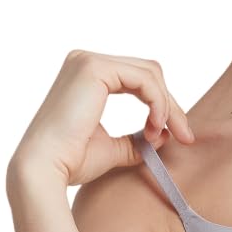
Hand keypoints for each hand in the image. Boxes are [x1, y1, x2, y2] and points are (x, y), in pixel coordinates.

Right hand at [7, 47, 196, 191]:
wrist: (45, 170)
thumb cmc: (71, 162)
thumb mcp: (112, 148)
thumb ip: (137, 139)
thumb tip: (163, 134)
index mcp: (87, 75)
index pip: (140, 80)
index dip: (164, 105)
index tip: (180, 135)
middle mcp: (85, 61)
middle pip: (148, 73)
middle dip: (171, 105)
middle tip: (185, 136)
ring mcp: (89, 61)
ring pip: (150, 74)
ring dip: (167, 106)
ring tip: (166, 134)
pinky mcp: (95, 68)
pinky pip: (144, 80)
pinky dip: (158, 103)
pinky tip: (155, 127)